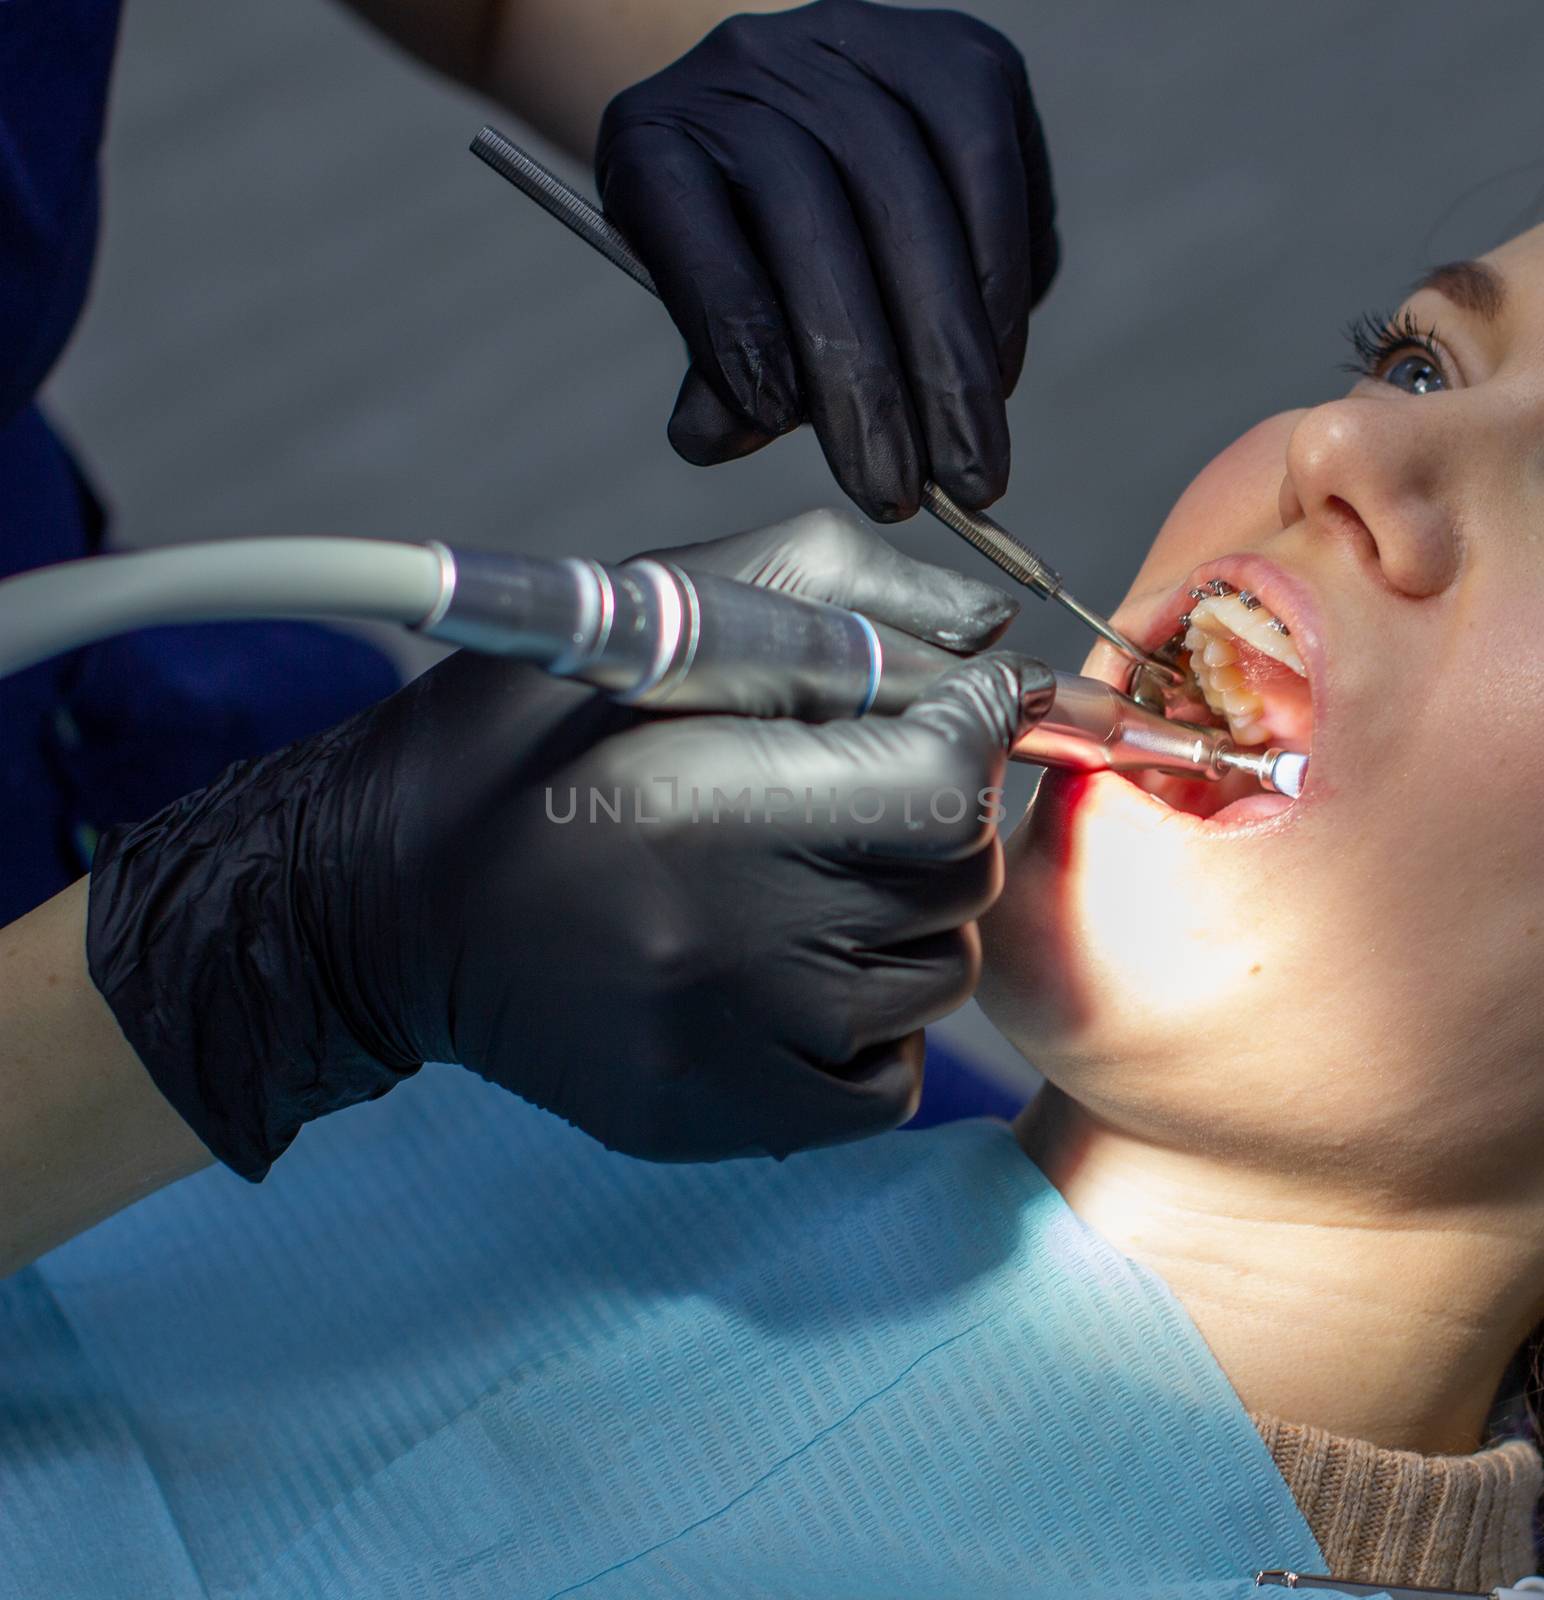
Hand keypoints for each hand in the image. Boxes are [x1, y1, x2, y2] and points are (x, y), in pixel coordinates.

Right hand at [86, 511, 1048, 1171]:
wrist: (379, 912)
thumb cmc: (511, 747)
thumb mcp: (646, 618)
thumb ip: (827, 593)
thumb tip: (987, 629)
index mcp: (693, 792)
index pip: (939, 778)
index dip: (973, 728)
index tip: (951, 705)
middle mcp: (720, 935)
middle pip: (958, 876)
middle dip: (946, 811)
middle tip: (870, 787)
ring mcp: (724, 1046)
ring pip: (940, 974)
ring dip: (911, 915)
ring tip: (809, 880)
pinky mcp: (716, 1118)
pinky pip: (892, 1079)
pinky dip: (876, 1022)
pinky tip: (795, 974)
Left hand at [596, 0, 1058, 521]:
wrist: (811, 119)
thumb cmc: (752, 248)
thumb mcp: (711, 307)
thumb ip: (717, 373)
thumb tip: (728, 432)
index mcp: (657, 138)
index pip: (684, 223)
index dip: (732, 324)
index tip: (773, 423)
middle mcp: (747, 71)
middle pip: (811, 224)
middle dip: (869, 382)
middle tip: (900, 491)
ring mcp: (856, 47)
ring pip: (911, 207)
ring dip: (950, 358)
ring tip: (966, 459)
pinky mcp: (957, 56)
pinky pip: (990, 178)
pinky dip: (999, 289)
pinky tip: (998, 371)